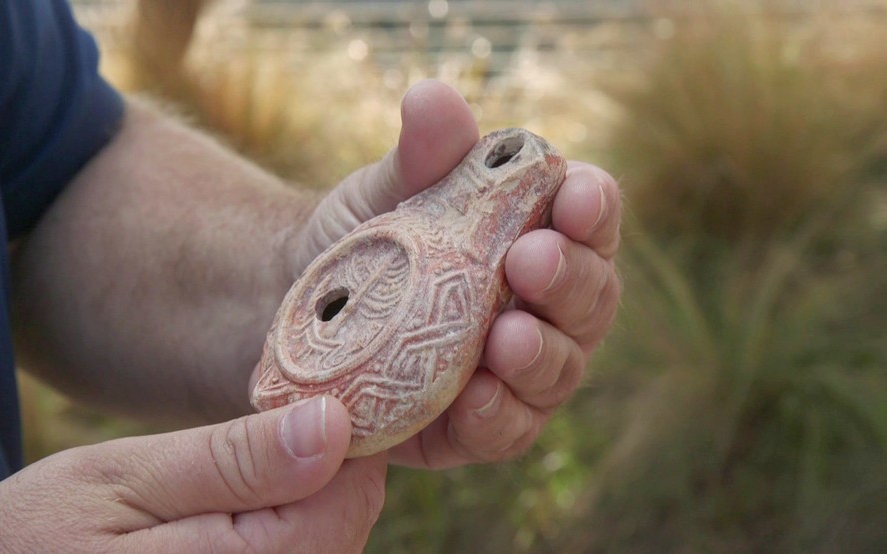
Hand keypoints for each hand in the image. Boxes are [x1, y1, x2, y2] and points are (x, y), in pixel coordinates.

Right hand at [0, 398, 385, 552]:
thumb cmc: (39, 533)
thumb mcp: (124, 478)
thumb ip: (232, 461)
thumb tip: (333, 425)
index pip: (342, 505)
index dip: (347, 442)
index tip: (317, 397)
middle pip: (345, 529)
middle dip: (327, 469)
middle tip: (275, 424)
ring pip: (329, 548)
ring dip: (308, 500)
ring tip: (247, 468)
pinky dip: (290, 529)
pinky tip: (246, 507)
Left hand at [289, 80, 621, 468]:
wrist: (294, 310)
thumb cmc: (365, 241)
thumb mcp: (386, 192)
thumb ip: (422, 154)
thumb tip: (432, 98)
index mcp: (539, 234)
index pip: (588, 216)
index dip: (594, 206)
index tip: (575, 194)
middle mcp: (544, 305)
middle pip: (591, 295)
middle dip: (569, 278)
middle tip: (529, 261)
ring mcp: (517, 371)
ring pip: (561, 369)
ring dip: (541, 354)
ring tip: (506, 339)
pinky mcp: (477, 424)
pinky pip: (508, 429)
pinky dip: (498, 414)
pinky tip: (474, 397)